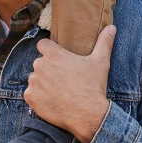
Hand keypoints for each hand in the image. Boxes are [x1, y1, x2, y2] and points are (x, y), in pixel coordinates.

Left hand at [24, 25, 114, 142]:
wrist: (87, 115)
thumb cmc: (93, 87)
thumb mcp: (100, 62)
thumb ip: (104, 42)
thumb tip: (111, 27)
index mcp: (53, 54)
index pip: (43, 45)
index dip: (50, 51)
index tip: (58, 60)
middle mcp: (40, 65)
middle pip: (40, 63)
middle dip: (48, 69)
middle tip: (63, 79)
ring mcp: (33, 82)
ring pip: (35, 78)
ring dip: (42, 83)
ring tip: (58, 92)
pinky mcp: (30, 97)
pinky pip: (30, 93)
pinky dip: (38, 97)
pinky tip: (51, 101)